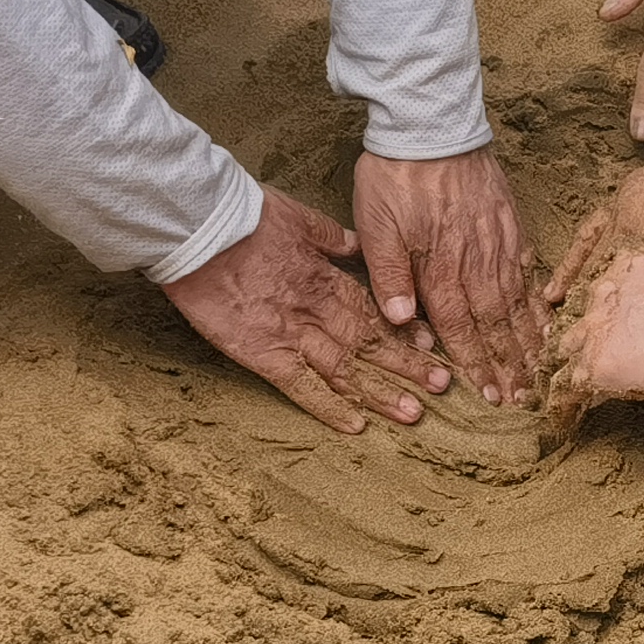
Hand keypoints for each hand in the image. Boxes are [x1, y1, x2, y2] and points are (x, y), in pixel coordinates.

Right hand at [165, 184, 454, 433]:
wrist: (201, 228)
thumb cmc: (245, 217)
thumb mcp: (299, 217)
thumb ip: (332, 239)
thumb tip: (357, 246)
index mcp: (327, 278)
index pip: (374, 311)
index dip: (403, 331)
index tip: (431, 345)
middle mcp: (318, 311)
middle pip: (370, 344)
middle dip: (407, 366)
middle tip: (442, 386)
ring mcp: (293, 336)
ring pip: (347, 370)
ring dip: (381, 393)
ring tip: (414, 414)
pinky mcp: (264, 354)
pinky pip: (303, 387)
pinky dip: (330, 408)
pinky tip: (356, 426)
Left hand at [352, 143, 545, 405]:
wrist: (430, 122)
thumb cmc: (394, 176)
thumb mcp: (376, 226)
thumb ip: (390, 276)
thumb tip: (403, 323)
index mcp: (440, 268)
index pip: (461, 329)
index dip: (478, 365)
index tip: (494, 396)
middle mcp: (476, 261)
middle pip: (497, 323)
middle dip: (512, 364)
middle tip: (527, 396)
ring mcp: (498, 241)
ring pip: (518, 300)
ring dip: (530, 338)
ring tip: (543, 367)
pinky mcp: (510, 220)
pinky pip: (529, 266)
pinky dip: (539, 296)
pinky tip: (547, 314)